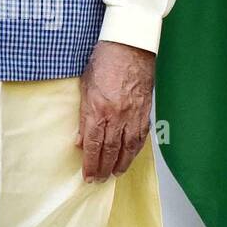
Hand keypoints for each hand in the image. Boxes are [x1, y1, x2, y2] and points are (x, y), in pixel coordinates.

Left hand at [75, 40, 155, 181]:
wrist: (130, 46)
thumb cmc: (104, 60)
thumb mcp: (85, 85)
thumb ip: (83, 114)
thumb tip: (80, 139)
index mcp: (98, 108)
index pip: (93, 144)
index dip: (90, 163)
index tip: (87, 175)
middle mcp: (117, 116)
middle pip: (110, 150)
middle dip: (103, 168)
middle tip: (98, 180)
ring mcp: (133, 115)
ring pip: (127, 148)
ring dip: (120, 163)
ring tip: (113, 174)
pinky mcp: (145, 111)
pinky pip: (140, 137)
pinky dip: (134, 151)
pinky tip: (129, 157)